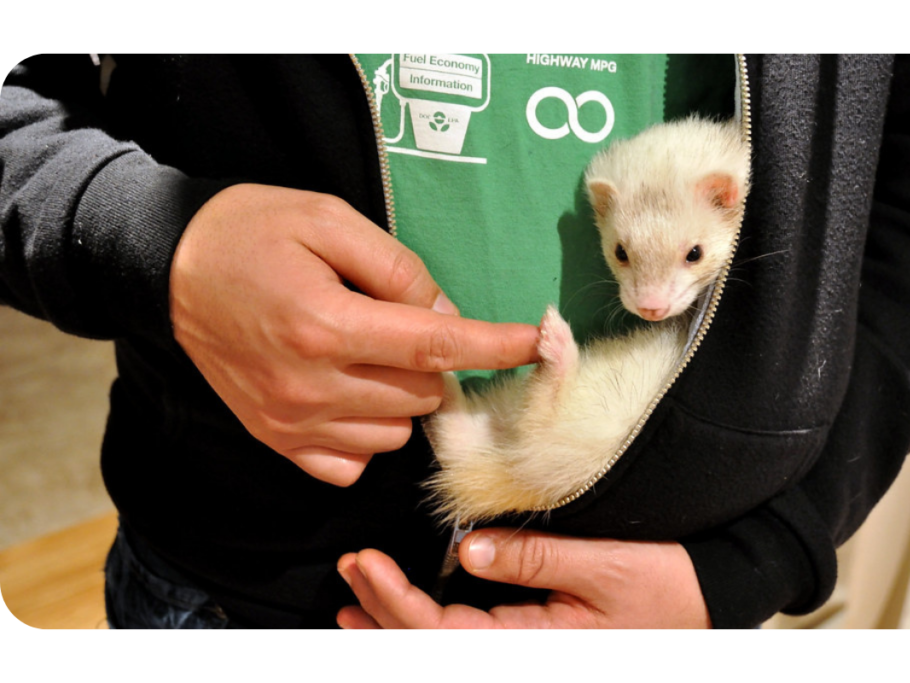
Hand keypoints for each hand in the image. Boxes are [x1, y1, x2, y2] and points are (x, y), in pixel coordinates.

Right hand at [169, 184, 538, 486]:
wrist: (169, 267)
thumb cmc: (253, 232)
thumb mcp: (330, 220)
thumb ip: (398, 269)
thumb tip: (449, 314)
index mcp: (328, 324)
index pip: (437, 345)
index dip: (497, 345)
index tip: (539, 342)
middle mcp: (311, 384)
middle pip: (422, 393)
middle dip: (430, 360)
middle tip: (396, 322)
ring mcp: (290, 421)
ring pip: (395, 431)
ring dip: (401, 396)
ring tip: (364, 352)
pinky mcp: (275, 438)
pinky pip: (353, 461)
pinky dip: (366, 432)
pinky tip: (346, 392)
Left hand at [336, 528, 711, 629]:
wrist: (706, 606)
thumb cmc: (665, 587)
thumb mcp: (606, 566)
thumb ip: (537, 559)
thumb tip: (467, 549)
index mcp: (533, 643)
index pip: (441, 634)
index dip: (393, 603)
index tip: (363, 564)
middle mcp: (522, 652)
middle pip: (431, 647)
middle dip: (380, 614)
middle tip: (348, 571)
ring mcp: (525, 647)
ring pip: (444, 650)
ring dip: (393, 629)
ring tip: (351, 606)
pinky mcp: (531, 639)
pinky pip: (467, 641)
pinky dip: (425, 631)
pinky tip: (401, 620)